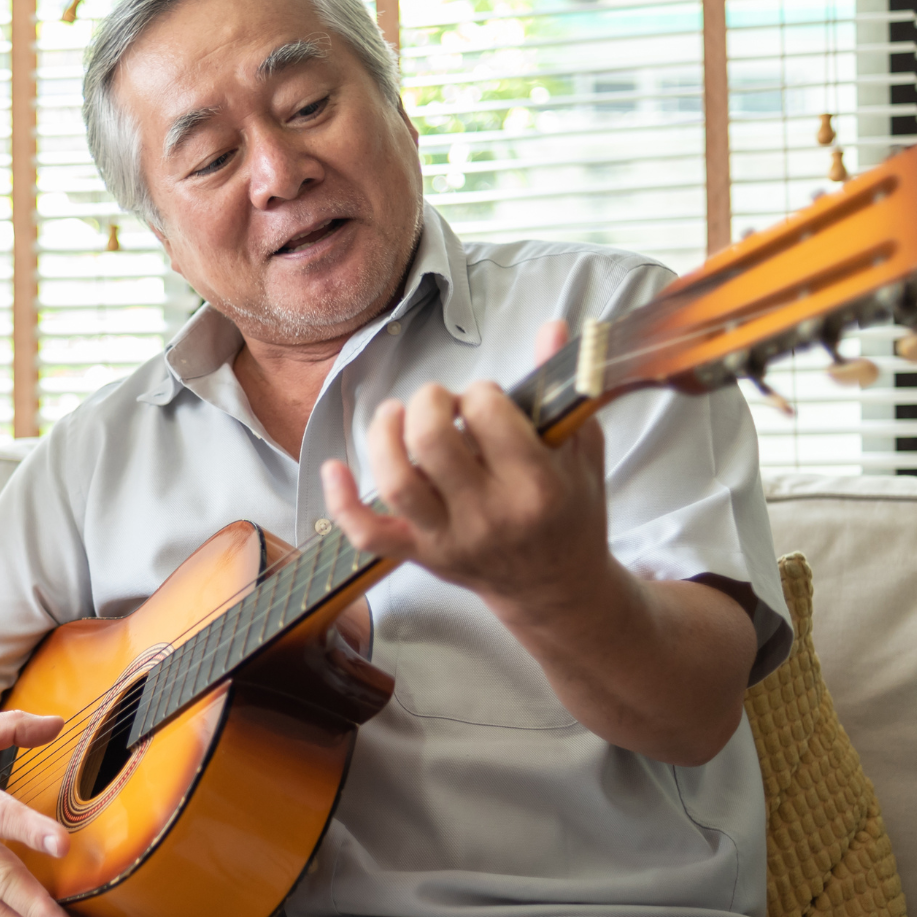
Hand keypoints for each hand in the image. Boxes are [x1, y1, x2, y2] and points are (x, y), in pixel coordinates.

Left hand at [321, 319, 609, 621]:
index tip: (486, 399)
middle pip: (432, 442)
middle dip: (428, 402)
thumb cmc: (570, 512)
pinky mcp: (421, 554)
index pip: (488, 415)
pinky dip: (342, 501)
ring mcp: (450, 538)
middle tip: (439, 401)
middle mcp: (490, 515)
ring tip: (395, 414)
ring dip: (384, 434)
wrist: (556, 588)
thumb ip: (563, 390)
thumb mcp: (582, 450)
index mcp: (537, 486)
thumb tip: (553, 327)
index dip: (480, 392)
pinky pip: (368, 533)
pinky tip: (333, 467)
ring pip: (396, 482)